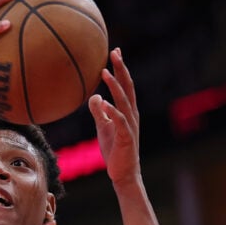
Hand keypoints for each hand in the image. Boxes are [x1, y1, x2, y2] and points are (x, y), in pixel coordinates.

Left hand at [88, 48, 140, 185]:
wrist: (124, 173)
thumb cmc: (114, 150)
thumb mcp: (103, 127)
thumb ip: (99, 111)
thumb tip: (94, 96)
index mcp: (127, 111)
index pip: (125, 85)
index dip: (120, 68)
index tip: (115, 51)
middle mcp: (131, 115)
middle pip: (127, 87)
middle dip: (121, 69)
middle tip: (114, 52)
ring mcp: (129, 126)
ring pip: (124, 101)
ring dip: (115, 86)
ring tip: (105, 72)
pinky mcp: (126, 138)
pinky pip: (119, 122)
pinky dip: (112, 111)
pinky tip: (104, 102)